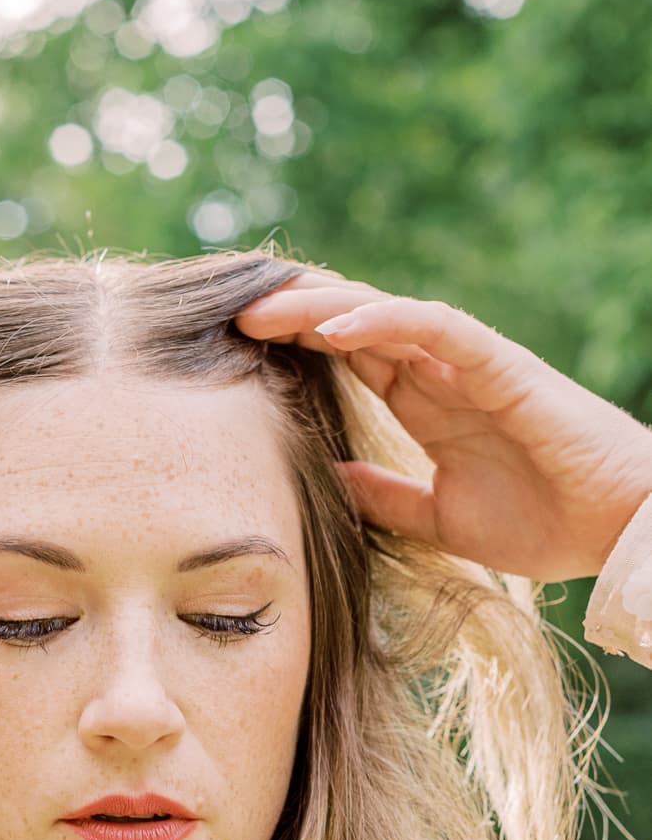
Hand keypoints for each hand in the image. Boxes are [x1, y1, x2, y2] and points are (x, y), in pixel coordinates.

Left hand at [233, 270, 651, 581]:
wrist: (615, 532)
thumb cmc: (544, 522)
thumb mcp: (437, 519)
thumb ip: (384, 497)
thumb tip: (324, 482)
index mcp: (425, 403)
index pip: (347, 355)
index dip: (292, 345)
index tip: (233, 351)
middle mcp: (439, 373)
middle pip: (351, 323)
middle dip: (290, 316)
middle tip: (227, 317)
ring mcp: (468, 364)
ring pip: (382, 312)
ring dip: (320, 307)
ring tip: (263, 312)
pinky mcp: (500, 365)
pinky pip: (434, 327)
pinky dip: (383, 320)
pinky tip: (334, 327)